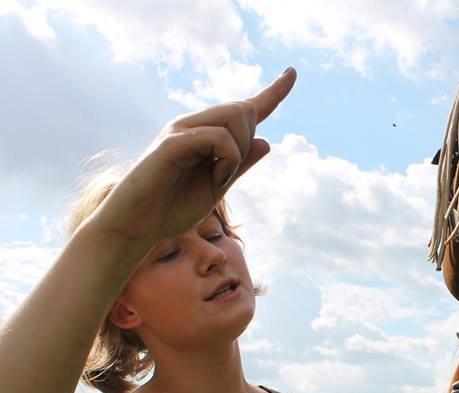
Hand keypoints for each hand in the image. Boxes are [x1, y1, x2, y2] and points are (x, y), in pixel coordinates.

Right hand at [90, 68, 297, 248]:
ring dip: (238, 152)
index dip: (272, 93)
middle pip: (244, 109)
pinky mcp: (172, 143)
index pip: (245, 109)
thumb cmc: (172, 208)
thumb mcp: (218, 187)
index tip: (292, 73)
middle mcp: (194, 125)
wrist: (137, 225)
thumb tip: (266, 141)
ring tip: (219, 178)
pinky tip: (216, 179)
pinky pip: (218, 137)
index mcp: (206, 134)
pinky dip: (228, 160)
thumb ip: (239, 165)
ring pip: (235, 116)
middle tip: (227, 173)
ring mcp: (182, 130)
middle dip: (248, 141)